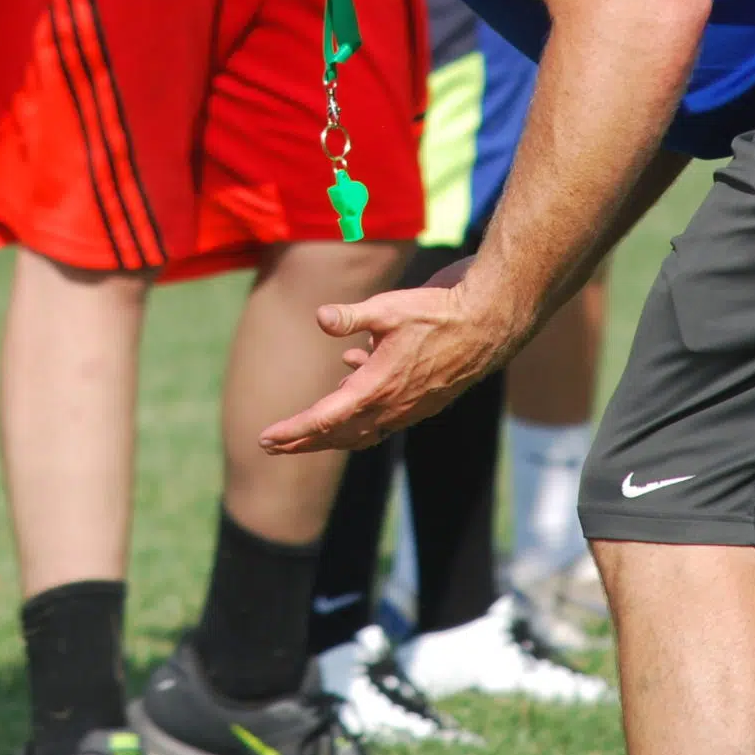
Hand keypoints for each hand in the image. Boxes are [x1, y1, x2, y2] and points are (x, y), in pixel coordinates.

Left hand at [256, 257, 522, 453]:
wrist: (489, 324)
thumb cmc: (438, 313)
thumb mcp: (388, 308)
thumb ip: (351, 316)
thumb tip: (320, 318)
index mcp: (375, 389)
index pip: (324, 419)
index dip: (293, 431)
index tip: (265, 439)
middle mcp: (391, 406)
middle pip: (339, 435)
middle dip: (304, 441)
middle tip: (274, 446)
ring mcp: (409, 407)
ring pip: (361, 430)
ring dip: (332, 431)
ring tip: (307, 430)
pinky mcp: (423, 400)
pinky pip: (384, 414)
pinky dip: (360, 406)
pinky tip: (351, 368)